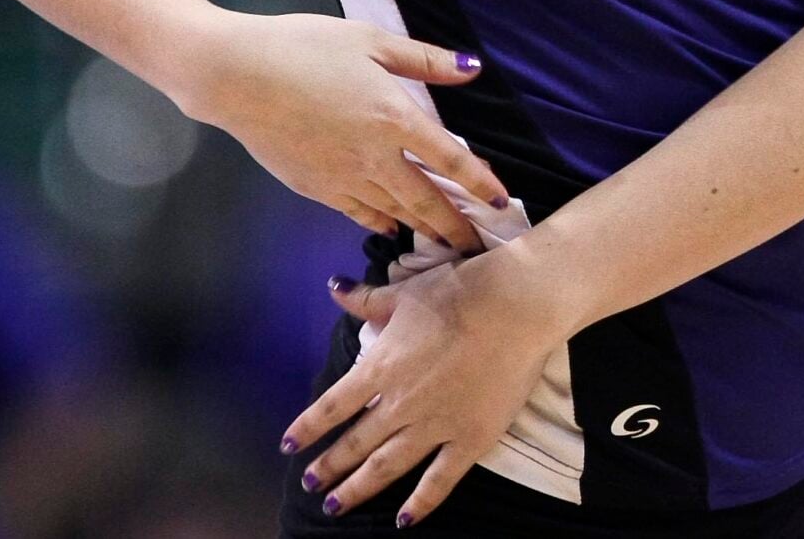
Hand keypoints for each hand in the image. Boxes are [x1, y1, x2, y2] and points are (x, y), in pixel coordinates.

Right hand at [184, 10, 508, 251]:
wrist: (236, 76)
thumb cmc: (305, 47)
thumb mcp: (370, 40)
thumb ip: (423, 59)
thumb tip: (472, 67)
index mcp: (395, 118)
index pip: (451, 159)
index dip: (480, 183)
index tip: (502, 204)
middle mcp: (375, 157)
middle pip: (426, 200)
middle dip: (455, 226)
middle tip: (478, 246)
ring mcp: (343, 177)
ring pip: (393, 211)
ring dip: (422, 228)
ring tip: (444, 243)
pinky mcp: (315, 187)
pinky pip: (358, 211)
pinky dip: (380, 221)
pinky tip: (390, 226)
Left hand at [283, 252, 572, 524]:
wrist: (514, 307)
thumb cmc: (458, 293)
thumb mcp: (404, 293)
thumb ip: (365, 300)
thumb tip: (332, 288)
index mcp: (381, 368)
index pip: (332, 406)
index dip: (307, 428)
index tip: (289, 445)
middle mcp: (400, 404)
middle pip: (355, 443)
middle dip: (328, 467)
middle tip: (310, 486)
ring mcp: (435, 426)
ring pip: (387, 466)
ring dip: (358, 488)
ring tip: (335, 506)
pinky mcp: (469, 440)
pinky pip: (440, 479)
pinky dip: (420, 503)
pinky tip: (403, 521)